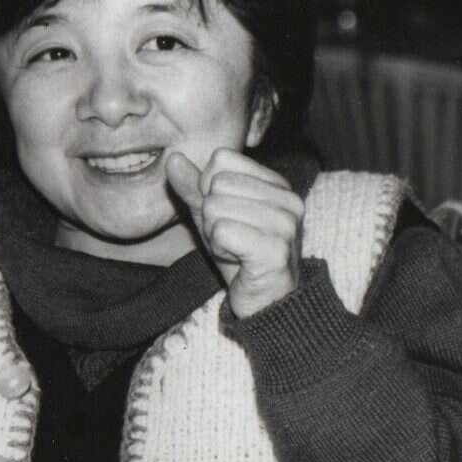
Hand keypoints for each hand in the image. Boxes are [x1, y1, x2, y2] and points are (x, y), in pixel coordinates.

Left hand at [166, 148, 304, 318]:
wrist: (264, 303)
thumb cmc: (241, 257)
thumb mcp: (212, 216)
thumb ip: (193, 187)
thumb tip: (172, 158)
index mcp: (278, 184)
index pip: (222, 159)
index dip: (210, 190)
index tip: (229, 217)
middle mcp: (288, 199)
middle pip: (216, 184)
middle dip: (211, 216)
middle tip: (232, 239)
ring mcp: (285, 224)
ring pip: (215, 207)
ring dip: (215, 235)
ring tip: (237, 250)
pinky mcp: (275, 249)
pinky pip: (221, 231)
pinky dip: (221, 249)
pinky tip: (239, 262)